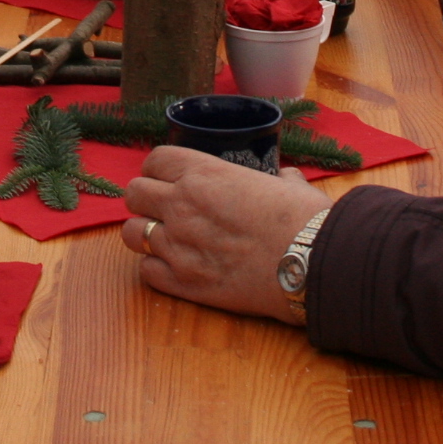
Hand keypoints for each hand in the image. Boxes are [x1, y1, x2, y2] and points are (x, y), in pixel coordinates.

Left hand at [120, 147, 330, 324]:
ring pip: (131, 233)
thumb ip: (278, 180)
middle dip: (145, 200)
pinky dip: (156, 269)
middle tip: (162, 209)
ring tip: (165, 239)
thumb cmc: (304, 220)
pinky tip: (175, 268)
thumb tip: (288, 179)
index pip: (154, 160)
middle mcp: (181, 206)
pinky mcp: (183, 283)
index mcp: (203, 174)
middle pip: (133, 193)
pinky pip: (145, 271)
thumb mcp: (289, 186)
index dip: (158, 169)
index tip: (167, 178)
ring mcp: (177, 246)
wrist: (312, 264)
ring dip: (144, 234)